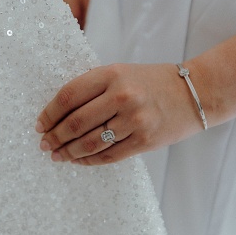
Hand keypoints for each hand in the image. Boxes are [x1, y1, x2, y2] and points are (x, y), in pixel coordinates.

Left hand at [35, 63, 204, 164]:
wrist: (196, 93)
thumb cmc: (153, 82)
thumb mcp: (122, 73)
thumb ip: (94, 88)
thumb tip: (59, 114)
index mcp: (112, 74)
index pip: (69, 95)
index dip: (49, 113)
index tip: (40, 124)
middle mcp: (123, 96)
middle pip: (76, 122)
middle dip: (54, 136)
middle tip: (44, 144)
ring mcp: (135, 120)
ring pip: (90, 143)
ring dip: (69, 152)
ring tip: (57, 156)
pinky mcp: (145, 141)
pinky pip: (109, 156)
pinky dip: (90, 161)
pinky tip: (79, 161)